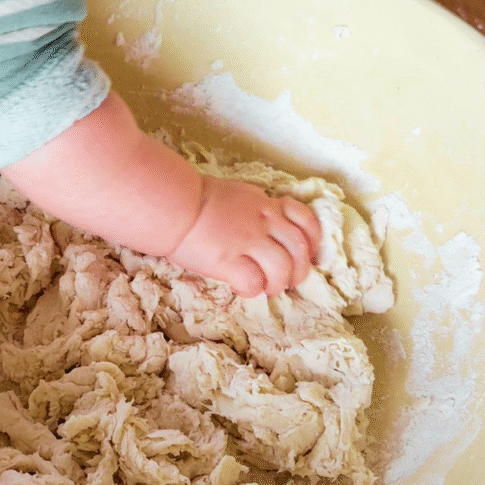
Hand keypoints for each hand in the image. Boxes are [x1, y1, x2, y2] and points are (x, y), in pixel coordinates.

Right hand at [168, 176, 320, 297]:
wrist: (173, 204)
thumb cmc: (196, 199)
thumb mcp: (236, 195)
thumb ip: (254, 209)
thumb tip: (261, 225)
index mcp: (265, 205)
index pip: (304, 220)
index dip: (311, 241)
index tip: (306, 254)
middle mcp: (263, 222)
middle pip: (299, 250)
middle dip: (299, 271)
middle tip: (287, 281)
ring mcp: (248, 242)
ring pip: (283, 269)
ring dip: (278, 284)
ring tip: (266, 288)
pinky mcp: (229, 261)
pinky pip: (254, 283)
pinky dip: (252, 290)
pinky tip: (241, 289)